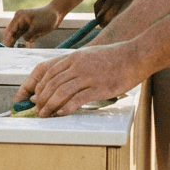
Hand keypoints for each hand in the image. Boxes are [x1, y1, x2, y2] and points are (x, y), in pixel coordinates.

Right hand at [2, 5, 61, 46]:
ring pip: (17, 35)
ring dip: (14, 42)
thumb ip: (29, 35)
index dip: (8, 37)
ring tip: (10, 49)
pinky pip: (24, 37)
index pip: (11, 28)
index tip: (5, 45)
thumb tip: (24, 42)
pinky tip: (20, 48)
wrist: (57, 13)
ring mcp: (25, 25)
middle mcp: (20, 20)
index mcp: (20, 16)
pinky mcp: (30, 30)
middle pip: (12, 32)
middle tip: (6, 49)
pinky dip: (23, 42)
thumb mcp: (37, 27)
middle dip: (9, 40)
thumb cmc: (47, 17)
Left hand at [13, 43, 142, 117]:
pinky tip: (60, 114)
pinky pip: (77, 99)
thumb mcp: (89, 55)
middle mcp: (77, 66)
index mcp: (73, 58)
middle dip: (41, 99)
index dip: (38, 87)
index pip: (48, 73)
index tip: (34, 98)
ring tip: (44, 115)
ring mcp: (88, 77)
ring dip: (49, 105)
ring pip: (61, 92)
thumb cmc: (114, 56)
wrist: (135, 55)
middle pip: (52, 84)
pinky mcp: (99, 88)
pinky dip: (66, 108)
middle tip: (37, 110)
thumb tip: (62, 78)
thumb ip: (74, 65)